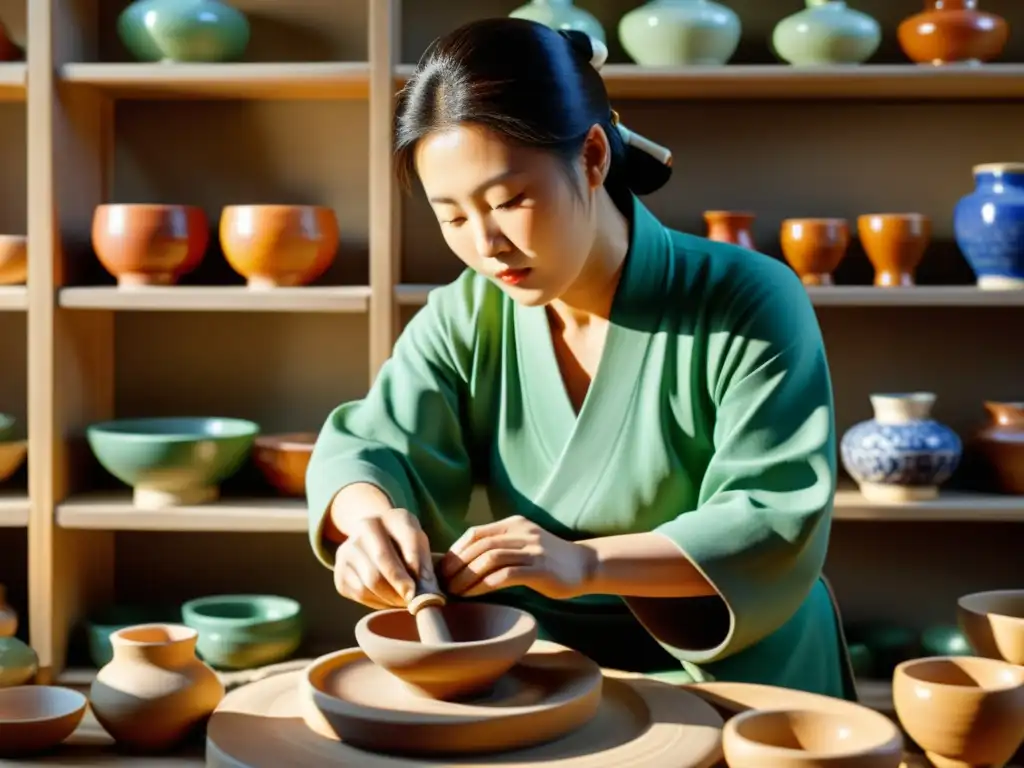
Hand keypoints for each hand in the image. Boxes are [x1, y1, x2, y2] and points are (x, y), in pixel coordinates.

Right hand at [333, 508, 436, 609]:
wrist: (374, 544)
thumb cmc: (405, 548)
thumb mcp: (420, 548)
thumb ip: (425, 567)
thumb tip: (426, 592)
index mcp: (394, 517)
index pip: (407, 538)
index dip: (415, 564)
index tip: (421, 587)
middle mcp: (366, 526)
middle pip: (382, 559)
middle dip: (400, 584)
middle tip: (412, 600)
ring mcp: (349, 548)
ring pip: (370, 581)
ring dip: (390, 597)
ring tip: (402, 601)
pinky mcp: (340, 572)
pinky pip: (360, 593)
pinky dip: (377, 601)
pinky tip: (388, 599)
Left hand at [438, 515, 594, 599]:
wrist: (586, 565)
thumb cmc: (549, 560)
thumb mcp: (524, 543)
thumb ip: (501, 546)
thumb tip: (464, 563)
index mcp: (515, 524)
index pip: (476, 533)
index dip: (456, 551)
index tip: (444, 569)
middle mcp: (522, 532)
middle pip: (480, 545)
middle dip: (457, 565)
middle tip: (443, 583)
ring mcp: (532, 550)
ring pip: (489, 558)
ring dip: (467, 576)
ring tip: (454, 591)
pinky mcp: (540, 569)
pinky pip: (505, 575)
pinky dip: (484, 584)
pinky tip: (473, 594)